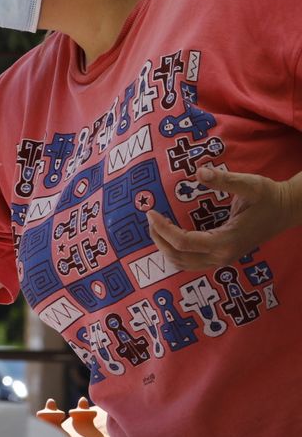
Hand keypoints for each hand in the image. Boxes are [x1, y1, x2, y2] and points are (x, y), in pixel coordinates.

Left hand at [147, 165, 301, 271]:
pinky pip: (190, 262)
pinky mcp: (221, 258)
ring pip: (182, 263)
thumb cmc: (269, 197)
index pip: (183, 243)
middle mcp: (222, 256)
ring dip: (165, 247)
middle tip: (150, 218)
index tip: (151, 212)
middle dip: (158, 238)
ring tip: (156, 226)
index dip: (162, 229)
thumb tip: (199, 172)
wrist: (286, 211)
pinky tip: (170, 234)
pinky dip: (175, 251)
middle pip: (178, 257)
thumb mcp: (250, 185)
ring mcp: (222, 260)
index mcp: (226, 241)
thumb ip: (224, 180)